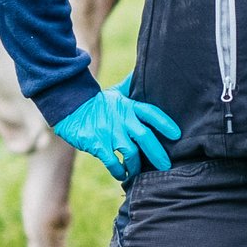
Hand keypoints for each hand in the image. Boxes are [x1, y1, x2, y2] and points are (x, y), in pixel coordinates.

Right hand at [53, 83, 180, 181]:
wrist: (70, 108)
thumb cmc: (97, 103)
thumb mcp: (115, 93)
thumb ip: (131, 88)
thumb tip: (142, 72)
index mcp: (128, 107)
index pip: (151, 113)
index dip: (165, 123)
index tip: (177, 134)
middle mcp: (122, 120)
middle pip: (145, 137)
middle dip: (157, 153)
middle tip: (166, 166)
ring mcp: (109, 132)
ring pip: (130, 152)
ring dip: (137, 165)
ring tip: (138, 172)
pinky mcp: (97, 144)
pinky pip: (112, 162)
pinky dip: (119, 170)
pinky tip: (122, 174)